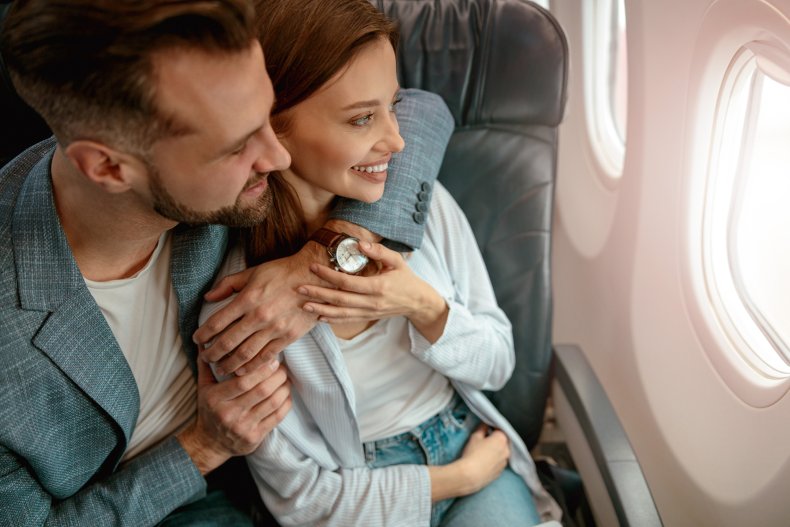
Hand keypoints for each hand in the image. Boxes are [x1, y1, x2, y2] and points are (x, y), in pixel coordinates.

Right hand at [177, 359, 290, 474]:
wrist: (210, 444)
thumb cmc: (209, 410)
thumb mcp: (204, 388)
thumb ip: (207, 365)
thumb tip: (206, 342)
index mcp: (215, 399)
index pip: (242, 381)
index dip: (261, 369)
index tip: (272, 360)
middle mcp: (229, 414)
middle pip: (261, 391)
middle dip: (277, 376)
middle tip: (282, 367)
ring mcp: (243, 427)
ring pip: (272, 403)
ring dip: (284, 388)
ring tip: (285, 379)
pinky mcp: (255, 438)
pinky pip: (277, 417)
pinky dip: (286, 402)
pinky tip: (286, 394)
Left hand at [193, 244, 325, 375]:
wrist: (315, 278)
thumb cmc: (283, 272)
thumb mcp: (253, 272)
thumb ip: (228, 284)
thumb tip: (208, 297)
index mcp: (248, 298)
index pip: (217, 322)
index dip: (203, 334)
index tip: (196, 340)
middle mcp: (259, 316)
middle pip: (228, 342)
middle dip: (212, 353)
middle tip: (205, 358)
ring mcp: (275, 328)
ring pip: (245, 353)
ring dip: (229, 364)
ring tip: (221, 369)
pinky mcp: (289, 337)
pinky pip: (266, 357)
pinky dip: (252, 367)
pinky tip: (242, 371)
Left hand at [298, 241, 448, 340]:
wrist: (417, 301)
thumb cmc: (405, 278)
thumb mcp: (396, 260)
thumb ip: (378, 251)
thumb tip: (358, 243)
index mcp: (378, 287)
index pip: (348, 282)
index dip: (329, 275)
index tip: (313, 267)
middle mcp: (371, 302)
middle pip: (340, 300)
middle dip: (318, 294)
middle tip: (299, 288)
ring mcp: (369, 312)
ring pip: (341, 313)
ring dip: (320, 310)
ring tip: (303, 305)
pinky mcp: (367, 317)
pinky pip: (346, 320)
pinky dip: (331, 320)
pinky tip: (318, 317)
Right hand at [456, 424, 509, 493]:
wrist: (470, 475)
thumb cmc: (472, 454)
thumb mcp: (475, 437)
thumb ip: (482, 428)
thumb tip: (485, 425)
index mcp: (501, 439)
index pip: (499, 429)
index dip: (492, 428)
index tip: (486, 430)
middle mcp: (507, 450)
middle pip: (502, 441)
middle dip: (495, 440)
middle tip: (484, 441)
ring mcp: (505, 462)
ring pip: (502, 452)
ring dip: (496, 450)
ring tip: (483, 453)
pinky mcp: (501, 471)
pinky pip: (499, 462)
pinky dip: (495, 460)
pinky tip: (485, 461)